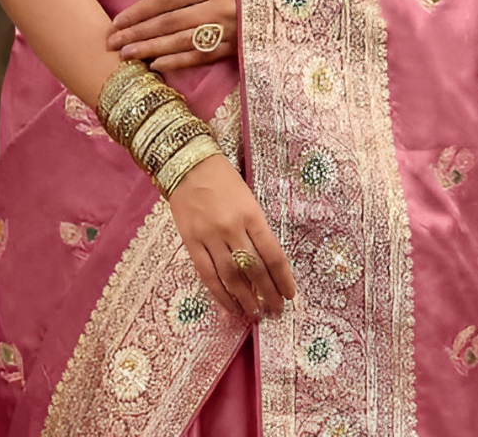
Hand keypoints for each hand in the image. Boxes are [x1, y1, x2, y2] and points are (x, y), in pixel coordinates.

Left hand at [108, 0, 236, 72]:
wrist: (298, 0)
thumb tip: (161, 3)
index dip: (139, 10)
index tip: (117, 19)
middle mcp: (218, 8)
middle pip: (168, 23)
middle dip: (137, 33)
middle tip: (111, 41)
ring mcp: (227, 31)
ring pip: (180, 42)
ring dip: (150, 50)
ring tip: (126, 55)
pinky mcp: (236, 50)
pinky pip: (200, 57)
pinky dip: (176, 62)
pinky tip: (156, 66)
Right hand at [168, 152, 295, 317]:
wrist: (188, 163)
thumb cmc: (222, 178)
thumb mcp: (247, 197)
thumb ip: (255, 227)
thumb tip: (266, 262)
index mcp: (251, 213)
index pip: (273, 254)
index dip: (283, 278)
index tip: (290, 294)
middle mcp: (232, 227)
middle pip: (255, 269)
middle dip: (268, 293)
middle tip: (276, 310)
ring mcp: (210, 236)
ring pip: (232, 276)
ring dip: (245, 299)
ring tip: (255, 313)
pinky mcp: (191, 242)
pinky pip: (208, 275)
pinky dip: (220, 294)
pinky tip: (230, 306)